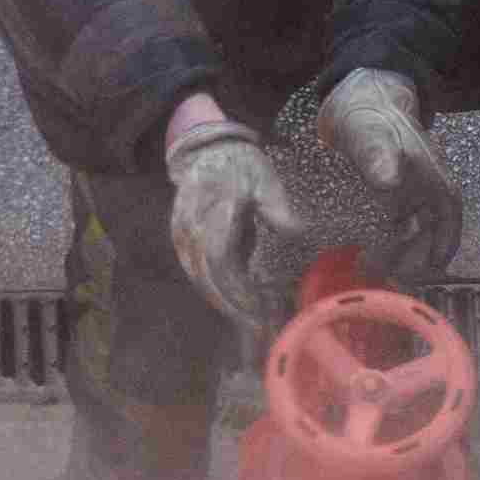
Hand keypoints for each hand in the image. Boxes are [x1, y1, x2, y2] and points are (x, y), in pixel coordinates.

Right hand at [163, 114, 307, 329]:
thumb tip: (299, 232)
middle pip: (206, 277)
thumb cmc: (240, 165)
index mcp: (213, 210)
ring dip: (222, 303)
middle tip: (257, 328)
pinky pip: (194, 272)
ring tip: (248, 323)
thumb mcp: (265, 179)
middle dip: (231, 306)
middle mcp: (190, 226)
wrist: (206, 151)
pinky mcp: (179, 241)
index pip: (220, 259)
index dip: (236, 289)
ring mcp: (181, 235)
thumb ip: (278, 208)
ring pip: (198, 278)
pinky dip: (213, 291)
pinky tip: (232, 305)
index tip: (257, 309)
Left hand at [314, 71, 464, 287]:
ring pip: (414, 228)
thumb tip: (388, 180)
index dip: (445, 243)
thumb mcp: (369, 132)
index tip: (435, 266)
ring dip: (401, 250)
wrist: (357, 95)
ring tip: (376, 268)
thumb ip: (377, 154)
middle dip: (417, 254)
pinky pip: (396, 222)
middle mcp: (425, 184)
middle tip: (392, 274)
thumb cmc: (368, 111)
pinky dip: (387, 239)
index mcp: (431, 173)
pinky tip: (367, 251)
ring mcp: (409, 189)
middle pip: (432, 228)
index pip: (449, 214)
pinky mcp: (391, 191)